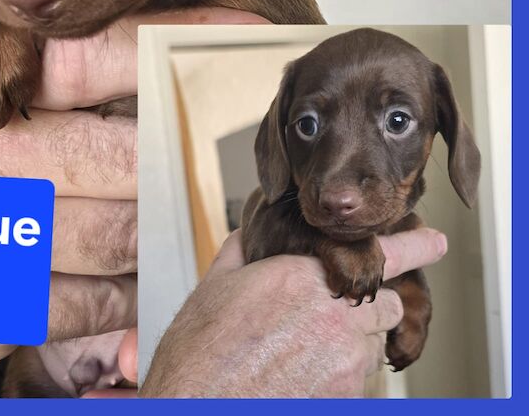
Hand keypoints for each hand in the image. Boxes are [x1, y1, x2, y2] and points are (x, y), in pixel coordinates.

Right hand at [0, 7, 262, 396]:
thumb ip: (18, 88)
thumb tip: (131, 78)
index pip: (98, 47)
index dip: (182, 38)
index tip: (245, 38)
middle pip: (128, 152)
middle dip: (178, 164)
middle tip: (213, 165)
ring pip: (120, 233)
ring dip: (155, 239)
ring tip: (167, 231)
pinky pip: (90, 302)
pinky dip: (120, 301)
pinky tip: (115, 289)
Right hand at [140, 228, 447, 397]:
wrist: (198, 400)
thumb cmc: (202, 348)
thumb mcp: (217, 282)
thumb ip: (244, 249)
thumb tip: (252, 233)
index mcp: (304, 276)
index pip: (382, 255)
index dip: (415, 247)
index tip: (434, 242)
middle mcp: (334, 316)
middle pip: (388, 307)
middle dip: (372, 305)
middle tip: (340, 310)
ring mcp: (345, 362)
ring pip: (374, 345)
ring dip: (355, 341)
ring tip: (310, 347)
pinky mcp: (344, 397)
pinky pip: (360, 380)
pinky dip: (342, 373)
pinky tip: (304, 372)